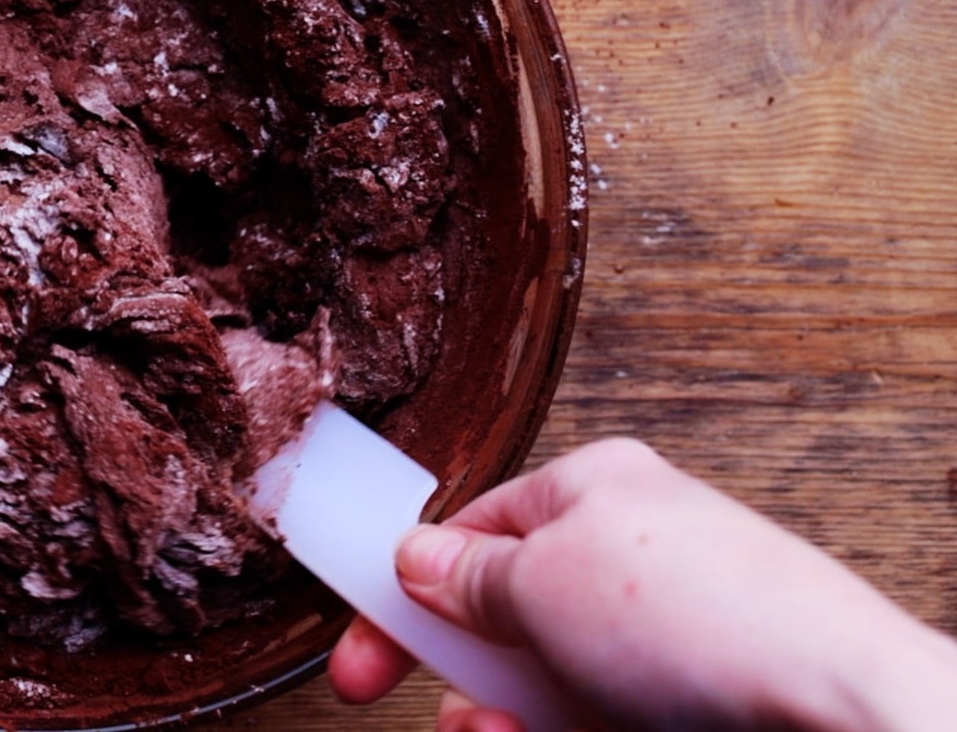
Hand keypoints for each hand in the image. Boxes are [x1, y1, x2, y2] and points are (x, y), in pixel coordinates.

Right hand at [328, 437, 956, 731]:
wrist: (837, 712)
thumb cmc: (704, 619)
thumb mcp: (539, 577)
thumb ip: (464, 573)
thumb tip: (413, 559)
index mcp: (594, 490)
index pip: (471, 528)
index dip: (403, 586)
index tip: (360, 642)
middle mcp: (628, 556)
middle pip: (501, 611)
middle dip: (448, 662)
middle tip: (391, 694)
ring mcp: (661, 634)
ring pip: (542, 677)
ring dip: (493, 710)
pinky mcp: (686, 700)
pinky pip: (588, 713)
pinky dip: (542, 729)